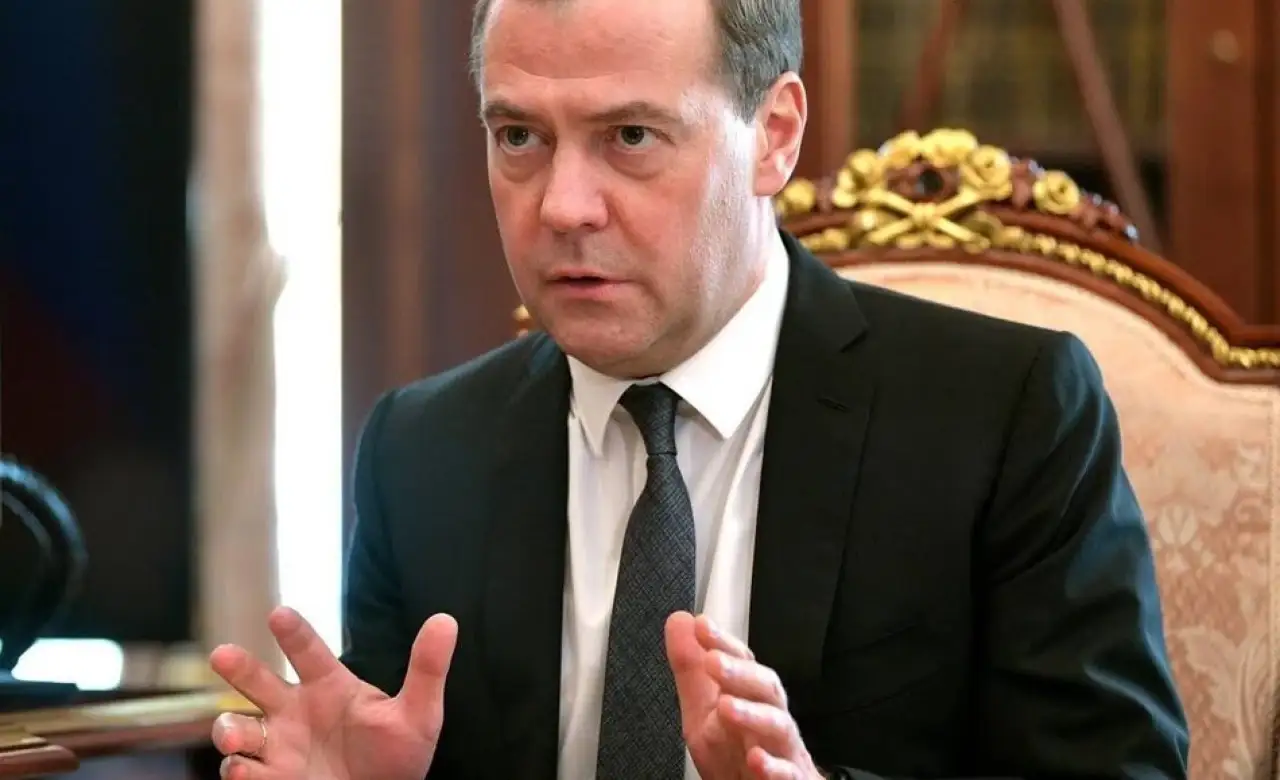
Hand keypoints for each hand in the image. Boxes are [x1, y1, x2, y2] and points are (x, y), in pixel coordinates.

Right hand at [209, 606, 456, 779]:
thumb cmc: (400, 755)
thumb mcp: (419, 714)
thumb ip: (427, 668)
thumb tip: (446, 620)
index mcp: (329, 686)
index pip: (308, 651)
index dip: (294, 633)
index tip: (280, 614)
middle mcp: (296, 710)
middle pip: (257, 681)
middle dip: (239, 667)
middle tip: (223, 654)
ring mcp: (279, 746)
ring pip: (239, 729)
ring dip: (230, 729)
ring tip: (236, 735)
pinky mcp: (270, 779)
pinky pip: (243, 772)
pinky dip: (240, 772)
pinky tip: (248, 771)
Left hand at [666, 612, 821, 779]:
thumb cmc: (735, 753)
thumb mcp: (702, 711)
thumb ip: (690, 670)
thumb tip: (679, 621)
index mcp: (750, 697)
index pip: (742, 662)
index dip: (723, 642)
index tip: (702, 626)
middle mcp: (770, 718)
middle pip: (765, 687)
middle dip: (740, 672)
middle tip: (712, 660)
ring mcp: (783, 750)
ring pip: (779, 726)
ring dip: (753, 715)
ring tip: (727, 707)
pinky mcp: (791, 779)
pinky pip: (787, 773)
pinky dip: (774, 767)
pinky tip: (756, 759)